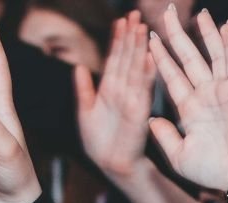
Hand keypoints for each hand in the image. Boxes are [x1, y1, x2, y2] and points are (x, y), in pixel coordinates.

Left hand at [77, 13, 153, 182]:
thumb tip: (78, 66)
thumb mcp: (84, 111)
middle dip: (131, 37)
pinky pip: (143, 90)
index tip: (120, 20)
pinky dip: (147, 74)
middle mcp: (123, 90)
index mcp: (109, 88)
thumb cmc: (98, 141)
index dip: (117, 40)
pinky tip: (149, 57)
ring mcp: (132, 98)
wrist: (108, 163)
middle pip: (127, 58)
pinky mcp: (139, 110)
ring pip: (136, 68)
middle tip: (134, 15)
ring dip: (140, 49)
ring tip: (142, 29)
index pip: (115, 59)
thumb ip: (83, 89)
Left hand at [146, 5, 227, 192]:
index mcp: (189, 109)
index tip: (149, 40)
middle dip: (176, 36)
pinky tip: (224, 26)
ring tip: (196, 12)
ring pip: (210, 55)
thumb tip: (150, 119)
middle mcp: (204, 95)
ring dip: (203, 33)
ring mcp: (221, 90)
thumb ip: (165, 135)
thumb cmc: (212, 171)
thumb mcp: (178, 155)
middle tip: (165, 13)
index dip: (160, 58)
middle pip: (187, 58)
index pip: (171, 76)